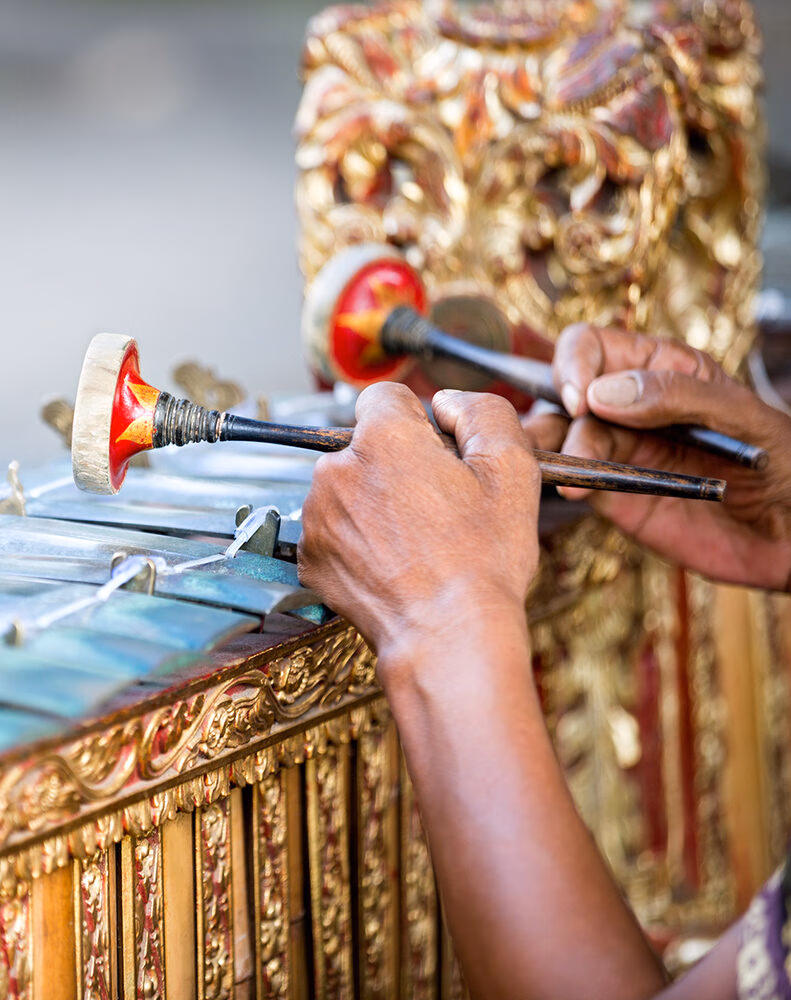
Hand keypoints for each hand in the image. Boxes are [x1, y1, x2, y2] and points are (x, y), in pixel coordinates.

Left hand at [297, 382, 540, 670]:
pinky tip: (393, 564)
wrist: (448, 638)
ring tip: (416, 541)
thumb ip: (482, 412)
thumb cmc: (482, 560)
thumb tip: (448, 403)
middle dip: (395, 465)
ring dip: (374, 502)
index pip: (387, 397)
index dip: (419, 423)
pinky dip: (358, 541)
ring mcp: (317, 517)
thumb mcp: (512, 469)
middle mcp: (337, 470)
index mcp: (382, 438)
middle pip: (365, 445)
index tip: (438, 456)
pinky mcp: (310, 558)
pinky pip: (335, 530)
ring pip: (348, 488)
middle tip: (436, 507)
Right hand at [522, 323, 790, 590]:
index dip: (574, 365)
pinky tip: (569, 488)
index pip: (590, 346)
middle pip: (562, 393)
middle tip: (564, 439)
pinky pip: (574, 480)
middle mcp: (628, 407)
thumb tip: (602, 393)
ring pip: (557, 437)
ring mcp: (617, 451)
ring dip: (544, 447)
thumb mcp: (743, 415)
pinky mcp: (613, 496)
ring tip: (549, 465)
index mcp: (659, 368)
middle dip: (554, 412)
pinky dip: (561, 481)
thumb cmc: (784, 463)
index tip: (582, 399)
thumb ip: (677, 395)